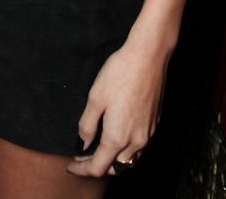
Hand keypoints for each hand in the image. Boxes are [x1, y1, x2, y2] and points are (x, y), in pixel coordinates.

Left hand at [67, 32, 170, 177]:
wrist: (148, 56)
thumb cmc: (120, 73)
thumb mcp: (95, 97)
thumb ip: (87, 125)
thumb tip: (83, 144)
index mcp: (117, 137)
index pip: (98, 167)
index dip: (81, 170)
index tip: (70, 166)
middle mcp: (135, 141)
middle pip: (115, 169)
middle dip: (97, 167)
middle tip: (82, 158)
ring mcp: (147, 134)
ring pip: (130, 161)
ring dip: (114, 162)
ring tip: (99, 151)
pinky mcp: (154, 123)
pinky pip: (140, 148)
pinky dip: (127, 151)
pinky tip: (119, 138)